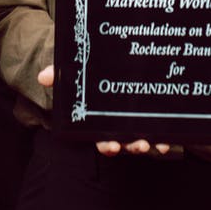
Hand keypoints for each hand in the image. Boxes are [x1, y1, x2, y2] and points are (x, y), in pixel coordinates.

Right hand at [36, 66, 176, 157]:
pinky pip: (159, 132)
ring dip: (149, 144)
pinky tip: (167, 139)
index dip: (108, 146)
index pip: (103, 139)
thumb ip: (60, 74)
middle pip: (125, 143)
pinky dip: (163, 138)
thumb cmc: (90, 73)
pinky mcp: (153, 118)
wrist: (110, 62)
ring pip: (142, 140)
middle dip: (132, 147)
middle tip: (139, 145)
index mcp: (101, 121)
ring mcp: (136, 124)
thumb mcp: (76, 71)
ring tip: (154, 143)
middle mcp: (119, 126)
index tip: (113, 147)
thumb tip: (43, 76)